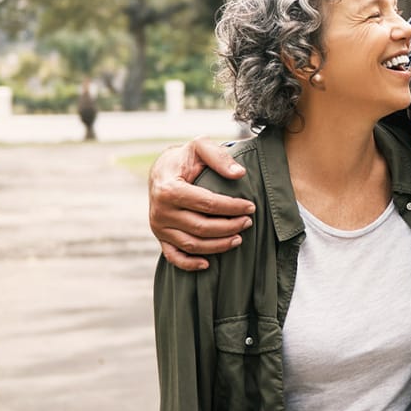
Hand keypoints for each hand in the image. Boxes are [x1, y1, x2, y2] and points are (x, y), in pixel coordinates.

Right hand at [148, 137, 254, 270]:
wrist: (162, 170)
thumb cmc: (185, 158)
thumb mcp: (199, 146)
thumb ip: (219, 156)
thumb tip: (239, 174)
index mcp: (169, 189)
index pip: (207, 204)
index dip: (232, 207)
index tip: (251, 207)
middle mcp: (160, 211)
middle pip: (201, 227)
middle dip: (229, 227)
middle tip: (248, 222)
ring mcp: (159, 226)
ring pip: (192, 244)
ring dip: (218, 246)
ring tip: (238, 239)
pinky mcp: (160, 237)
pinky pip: (173, 256)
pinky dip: (189, 264)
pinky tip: (208, 264)